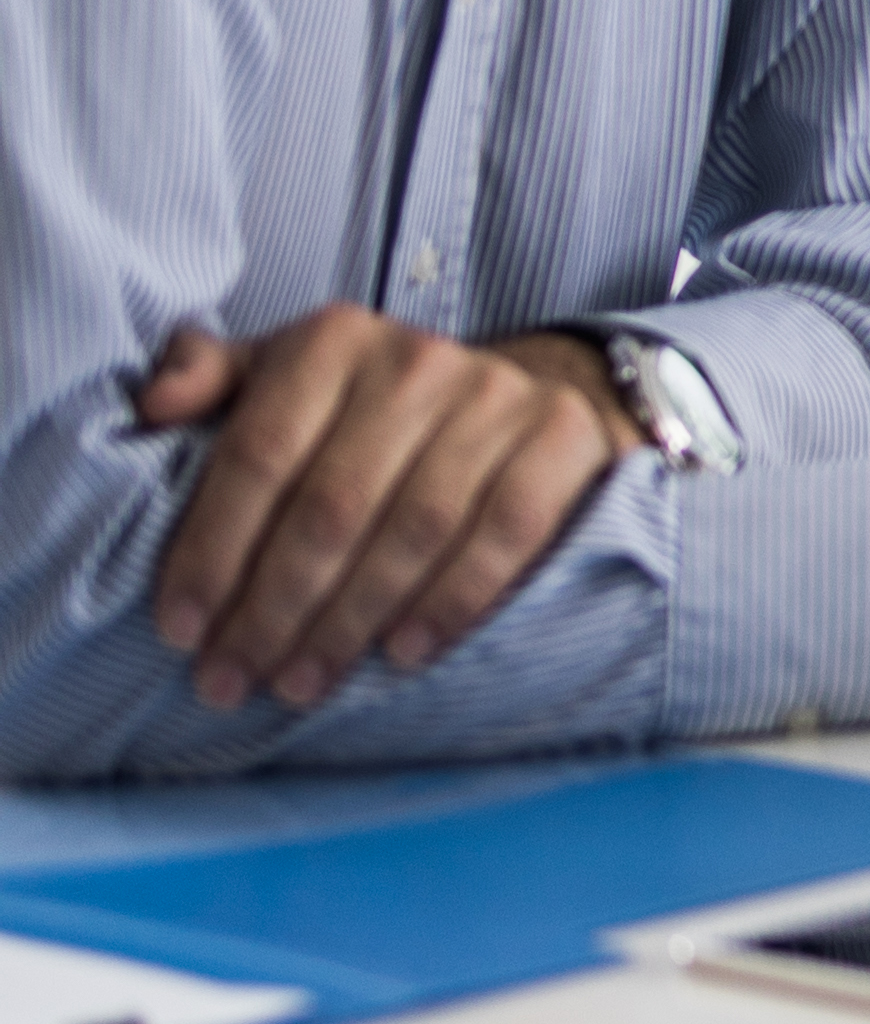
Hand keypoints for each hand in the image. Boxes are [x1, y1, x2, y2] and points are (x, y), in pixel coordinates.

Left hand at [133, 313, 639, 712]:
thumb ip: (211, 380)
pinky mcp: (563, 437)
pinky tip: (403, 651)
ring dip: (351, 620)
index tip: (179, 628)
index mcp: (332, 341)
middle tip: (233, 678)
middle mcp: (417, 359)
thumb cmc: (373, 410)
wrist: (529, 391)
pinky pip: (506, 532)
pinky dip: (452, 600)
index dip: (213, 549)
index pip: (258, 454)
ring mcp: (499, 396)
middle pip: (332, 504)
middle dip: (274, 606)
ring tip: (303, 682)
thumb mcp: (283, 378)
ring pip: (413, 528)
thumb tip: (153, 408)